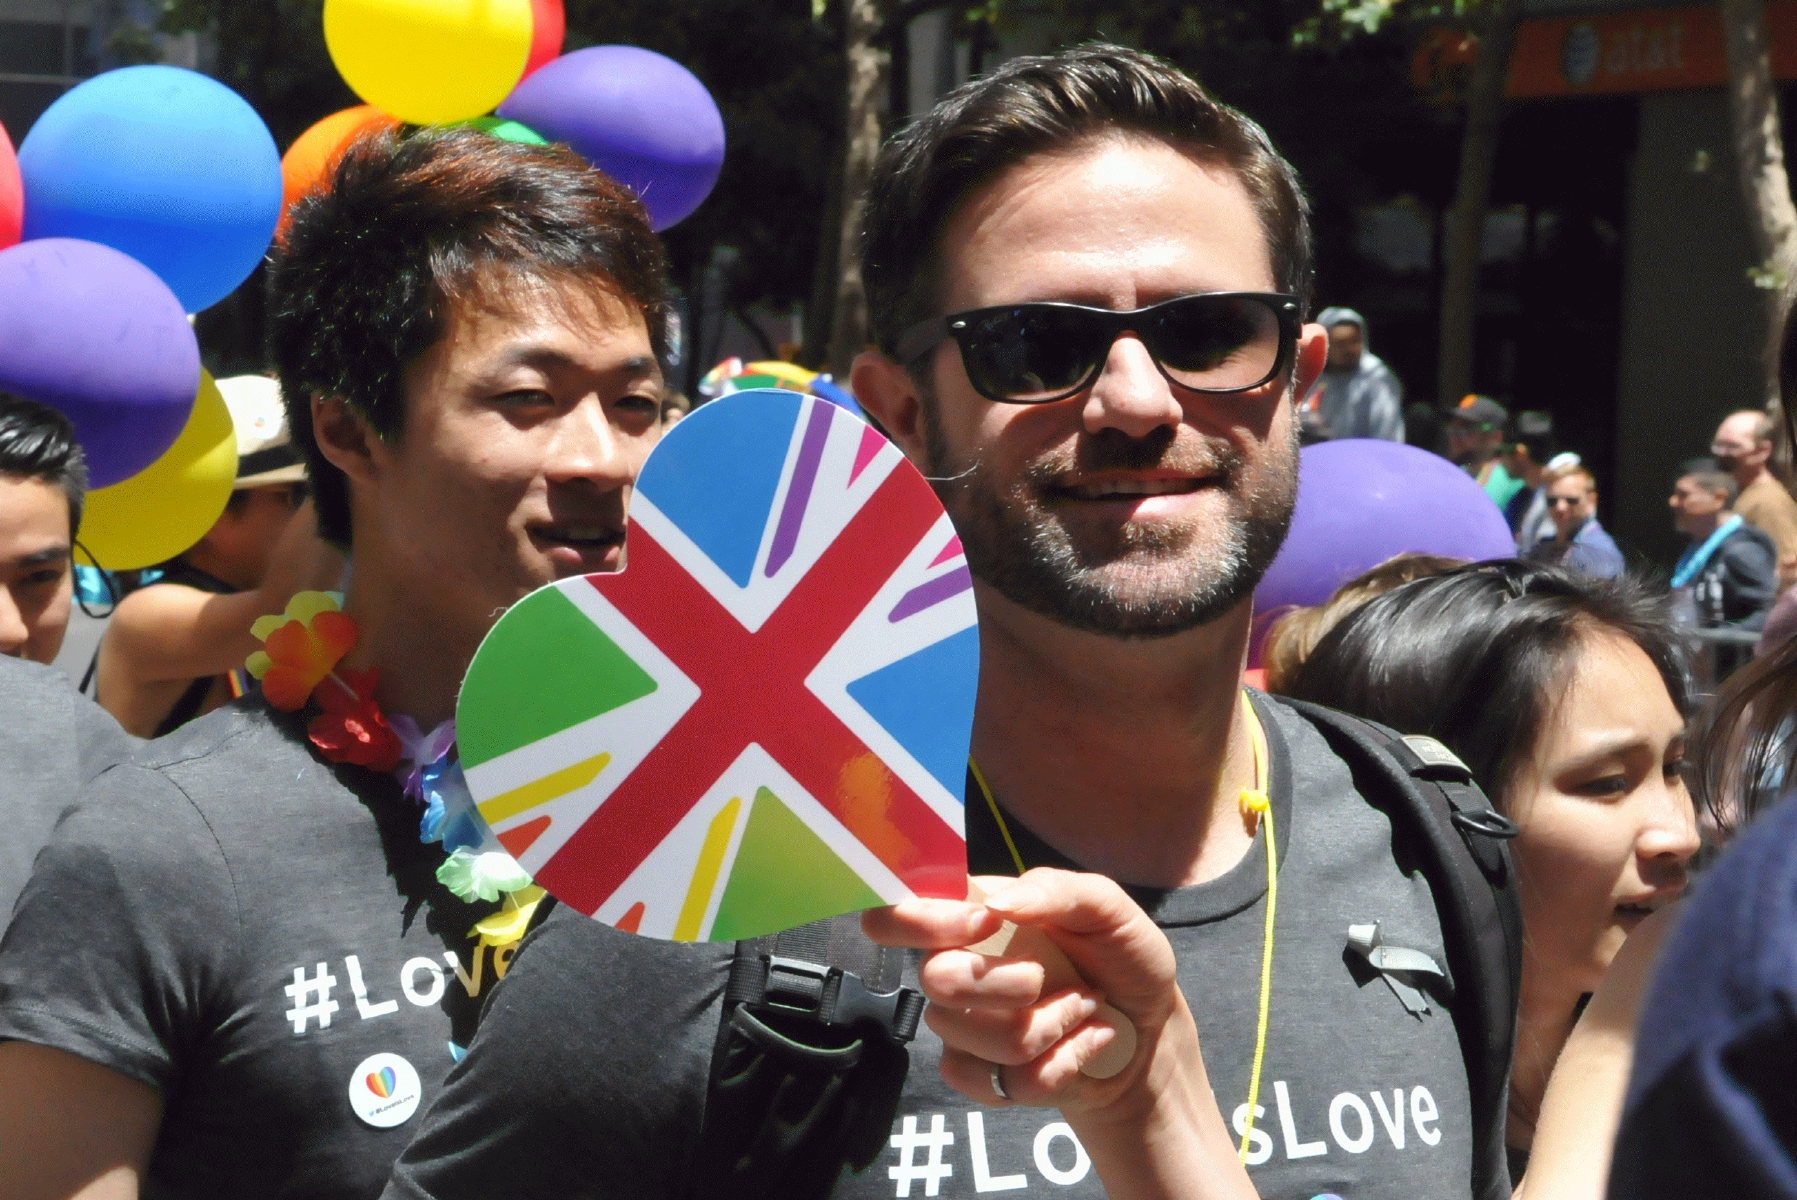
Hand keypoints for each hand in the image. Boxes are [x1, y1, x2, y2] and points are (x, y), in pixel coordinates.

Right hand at [862, 868, 1180, 1113]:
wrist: (1149, 1032)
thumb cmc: (1121, 958)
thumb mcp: (1108, 908)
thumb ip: (1057, 890)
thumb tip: (998, 905)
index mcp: (971, 917)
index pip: (897, 913)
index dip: (924, 920)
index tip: (984, 923)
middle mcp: (956, 967)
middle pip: (934, 979)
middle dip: (1011, 983)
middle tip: (1052, 977)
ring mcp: (964, 1027)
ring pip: (974, 1036)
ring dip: (1050, 1024)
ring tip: (1083, 1008)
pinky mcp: (983, 1076)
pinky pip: (997, 1081)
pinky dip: (1057, 1065)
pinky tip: (1080, 1047)